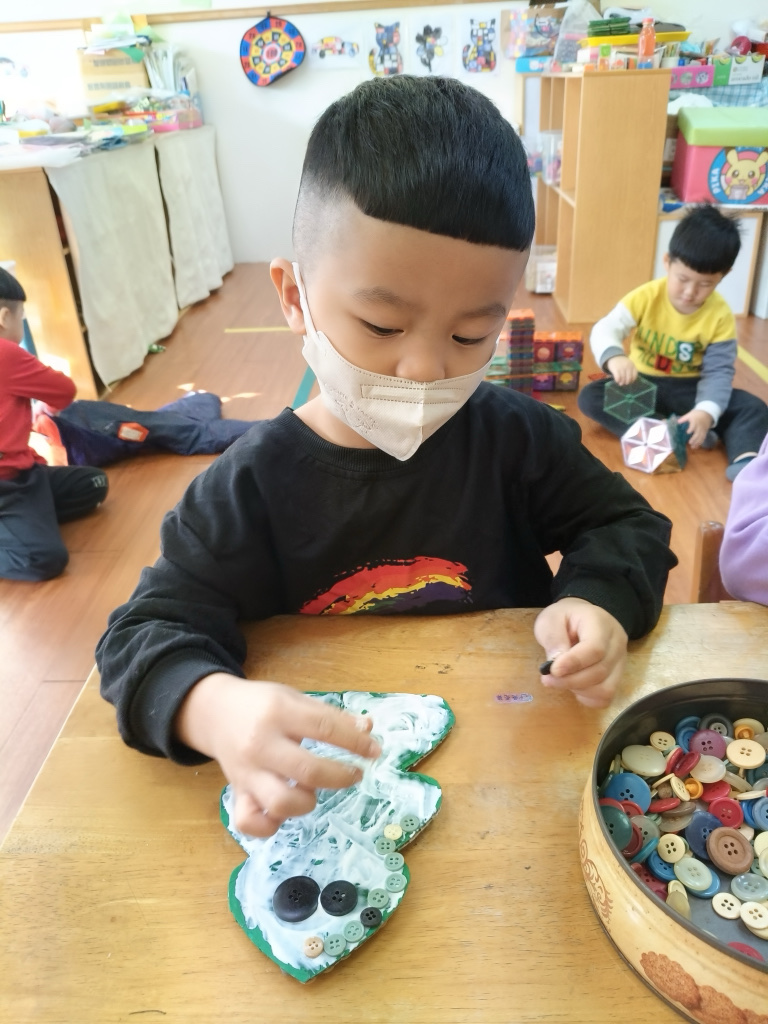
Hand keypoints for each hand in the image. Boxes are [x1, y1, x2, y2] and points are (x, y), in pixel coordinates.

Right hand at [175, 674, 381, 836]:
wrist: (216, 712)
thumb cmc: (263, 705)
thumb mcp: (296, 699)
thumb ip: (331, 716)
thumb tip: (368, 730)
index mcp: (278, 713)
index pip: (325, 728)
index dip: (356, 742)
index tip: (374, 750)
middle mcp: (261, 745)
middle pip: (307, 771)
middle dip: (340, 776)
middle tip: (355, 774)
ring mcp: (247, 773)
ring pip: (280, 802)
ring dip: (306, 801)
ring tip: (312, 789)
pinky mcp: (237, 793)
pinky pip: (250, 823)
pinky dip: (271, 825)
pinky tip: (284, 812)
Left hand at [534, 597, 627, 707]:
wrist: (582, 618)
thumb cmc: (565, 618)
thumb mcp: (550, 619)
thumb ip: (553, 639)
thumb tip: (556, 666)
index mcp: (601, 623)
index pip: (595, 648)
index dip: (574, 663)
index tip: (553, 670)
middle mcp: (617, 643)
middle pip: (600, 671)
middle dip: (570, 680)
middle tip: (547, 679)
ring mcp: (620, 662)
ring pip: (605, 689)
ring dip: (579, 690)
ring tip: (562, 680)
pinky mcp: (617, 677)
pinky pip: (606, 697)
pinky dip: (588, 697)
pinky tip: (575, 687)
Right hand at [605, 355, 637, 386]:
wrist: (613, 356)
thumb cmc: (621, 362)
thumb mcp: (628, 364)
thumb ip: (630, 370)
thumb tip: (630, 381)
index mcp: (632, 365)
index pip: (634, 375)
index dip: (632, 380)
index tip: (630, 382)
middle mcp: (628, 366)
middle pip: (629, 378)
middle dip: (626, 382)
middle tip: (624, 384)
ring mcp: (622, 368)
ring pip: (623, 379)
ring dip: (622, 382)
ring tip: (620, 383)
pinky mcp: (616, 369)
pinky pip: (618, 378)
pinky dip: (617, 380)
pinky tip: (617, 381)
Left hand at [677, 409, 712, 448]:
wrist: (706, 414)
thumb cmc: (696, 415)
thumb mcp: (690, 414)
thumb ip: (684, 419)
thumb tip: (677, 422)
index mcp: (695, 421)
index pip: (693, 425)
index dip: (691, 429)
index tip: (687, 432)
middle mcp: (699, 426)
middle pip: (698, 433)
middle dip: (694, 438)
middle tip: (689, 442)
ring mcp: (703, 430)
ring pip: (701, 437)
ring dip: (697, 442)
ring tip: (692, 446)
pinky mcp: (704, 433)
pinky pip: (703, 438)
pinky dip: (700, 443)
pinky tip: (696, 447)